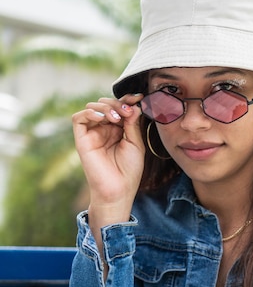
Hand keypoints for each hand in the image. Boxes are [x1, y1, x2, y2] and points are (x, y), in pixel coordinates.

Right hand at [72, 94, 144, 224]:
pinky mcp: (81, 139)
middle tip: (127, 111)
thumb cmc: (129, 171)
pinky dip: (90, 112)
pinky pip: (79, 118)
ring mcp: (92, 133)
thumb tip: (133, 104)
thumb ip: (132, 123)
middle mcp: (104, 129)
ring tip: (117, 117)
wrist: (119, 190)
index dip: (127, 100)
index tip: (139, 97)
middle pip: (106, 103)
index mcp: (118, 130)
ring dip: (106, 107)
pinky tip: (103, 118)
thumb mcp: (135, 143)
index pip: (119, 107)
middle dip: (118, 103)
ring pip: (93, 107)